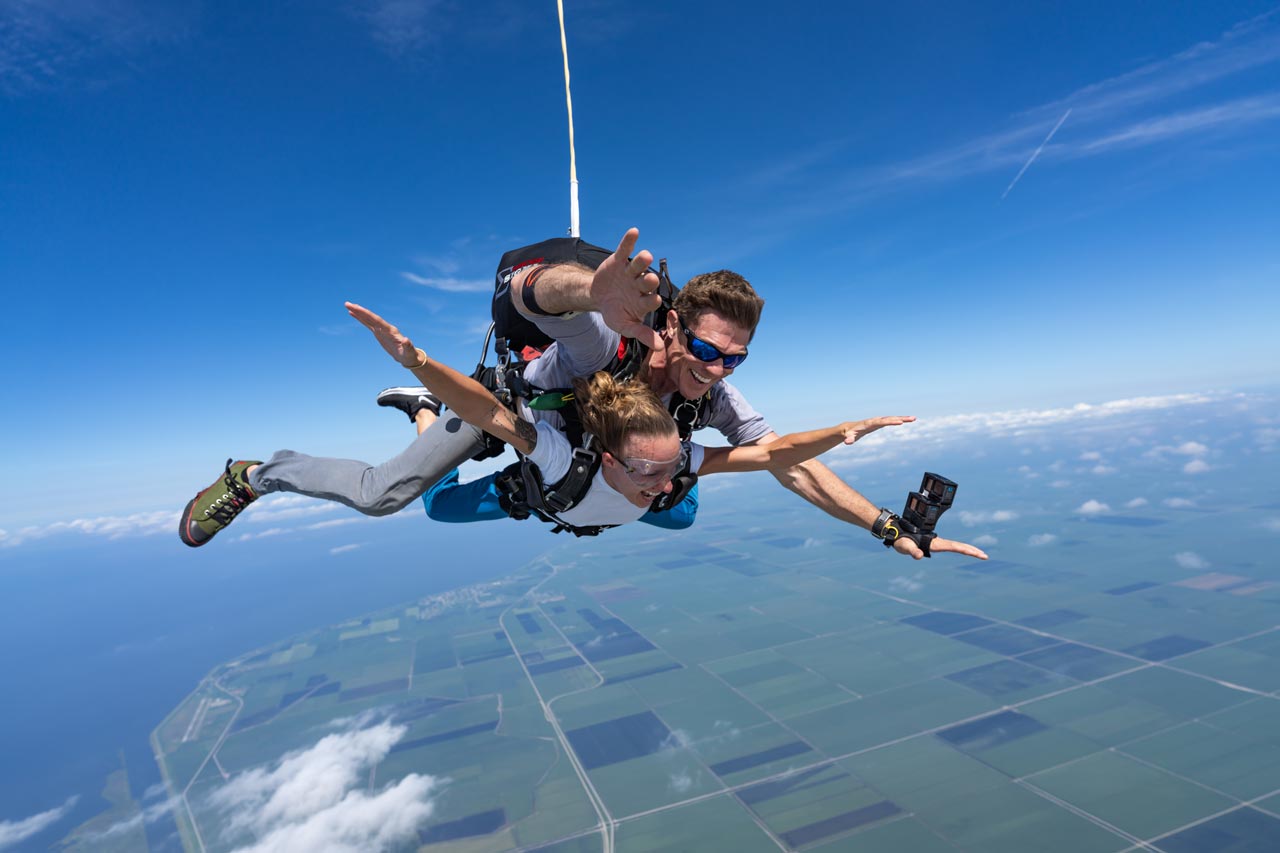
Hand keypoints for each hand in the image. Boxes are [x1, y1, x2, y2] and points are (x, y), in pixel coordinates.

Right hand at [345, 302, 420, 366]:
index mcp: (391, 331)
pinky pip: (368, 324)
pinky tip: (353, 314)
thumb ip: (408, 346)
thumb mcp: (409, 352)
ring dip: (358, 312)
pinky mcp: (379, 333)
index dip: (367, 314)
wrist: (409, 356)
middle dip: (359, 310)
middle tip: (347, 304)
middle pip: (370, 317)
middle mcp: (385, 328)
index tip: (357, 308)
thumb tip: (406, 340)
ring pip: (368, 319)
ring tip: (348, 306)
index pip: (377, 320)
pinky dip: (360, 319)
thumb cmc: (409, 355)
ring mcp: (381, 330)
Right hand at [590, 228, 663, 349]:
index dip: (652, 300)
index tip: (652, 301)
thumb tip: (660, 348)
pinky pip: (625, 250)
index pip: (651, 300)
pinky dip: (629, 241)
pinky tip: (634, 232)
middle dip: (649, 281)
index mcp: (644, 301)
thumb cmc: (615, 313)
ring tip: (645, 256)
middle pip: (648, 281)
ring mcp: (630, 272)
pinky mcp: (619, 261)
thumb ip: (642, 334)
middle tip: (650, 280)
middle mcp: (640, 285)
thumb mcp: (625, 326)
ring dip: (642, 260)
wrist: (598, 298)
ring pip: (639, 264)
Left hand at [841, 415, 915, 443]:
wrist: (850, 428)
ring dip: (903, 418)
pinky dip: (900, 420)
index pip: (881, 422)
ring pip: (892, 418)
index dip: (890, 422)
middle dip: (900, 418)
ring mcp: (879, 421)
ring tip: (914, 418)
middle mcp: (876, 420)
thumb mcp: (849, 437)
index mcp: (869, 423)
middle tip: (911, 418)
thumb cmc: (849, 433)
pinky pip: (892, 420)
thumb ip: (849, 439)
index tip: (899, 422)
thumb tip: (847, 442)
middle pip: (890, 418)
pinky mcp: (881, 423)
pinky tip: (909, 420)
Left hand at [893, 536, 988, 560]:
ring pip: (956, 545)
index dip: (967, 550)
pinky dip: (960, 549)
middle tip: (985, 556)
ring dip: (968, 549)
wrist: (896, 533)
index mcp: (935, 543)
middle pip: (959, 545)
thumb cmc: (900, 541)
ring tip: (979, 554)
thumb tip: (919, 555)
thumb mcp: (905, 547)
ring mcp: (936, 542)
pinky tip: (963, 551)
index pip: (955, 547)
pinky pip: (950, 546)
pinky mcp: (933, 544)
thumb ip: (912, 551)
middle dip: (973, 550)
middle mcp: (938, 542)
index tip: (978, 554)